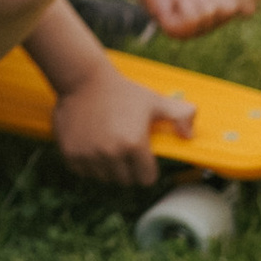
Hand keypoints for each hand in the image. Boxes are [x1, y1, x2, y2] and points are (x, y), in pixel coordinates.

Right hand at [53, 63, 196, 188]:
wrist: (82, 80)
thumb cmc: (122, 91)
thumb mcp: (155, 101)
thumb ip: (181, 116)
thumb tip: (189, 136)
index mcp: (134, 144)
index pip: (146, 179)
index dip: (147, 169)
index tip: (142, 159)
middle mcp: (111, 153)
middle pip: (125, 181)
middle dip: (127, 169)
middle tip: (124, 149)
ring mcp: (89, 155)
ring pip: (104, 178)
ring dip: (107, 168)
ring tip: (107, 146)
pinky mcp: (70, 154)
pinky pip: (83, 172)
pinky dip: (87, 164)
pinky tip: (91, 146)